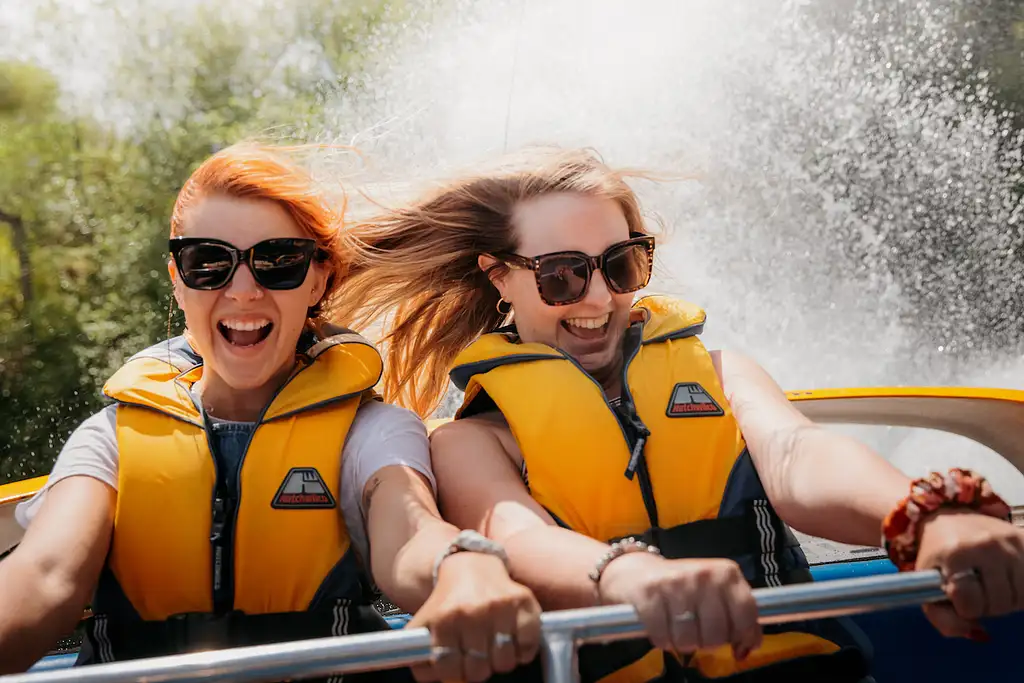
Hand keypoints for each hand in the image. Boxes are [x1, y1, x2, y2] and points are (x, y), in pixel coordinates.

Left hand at [406, 552, 540, 682]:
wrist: (472, 566)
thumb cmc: (449, 602)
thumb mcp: (425, 623)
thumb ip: (420, 655)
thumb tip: (430, 675)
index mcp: (444, 619)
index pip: (449, 668)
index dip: (453, 673)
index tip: (457, 664)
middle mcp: (472, 612)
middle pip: (479, 670)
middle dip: (477, 669)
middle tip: (476, 656)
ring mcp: (500, 607)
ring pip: (505, 662)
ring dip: (500, 661)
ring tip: (493, 647)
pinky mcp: (523, 602)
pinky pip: (528, 648)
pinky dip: (522, 652)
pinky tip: (512, 641)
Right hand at [598, 552, 761, 659]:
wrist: (637, 572)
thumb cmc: (684, 589)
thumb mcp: (716, 595)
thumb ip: (739, 619)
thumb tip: (746, 649)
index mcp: (726, 573)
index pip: (747, 613)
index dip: (741, 635)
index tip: (732, 640)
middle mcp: (703, 574)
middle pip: (716, 635)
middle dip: (706, 642)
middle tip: (696, 630)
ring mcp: (675, 582)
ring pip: (689, 640)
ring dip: (681, 643)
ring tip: (676, 628)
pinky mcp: (649, 593)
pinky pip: (662, 637)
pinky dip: (661, 640)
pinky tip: (659, 626)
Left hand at [916, 508, 1023, 638]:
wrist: (948, 516)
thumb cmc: (938, 555)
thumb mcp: (926, 584)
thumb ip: (943, 618)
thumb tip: (976, 633)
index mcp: (956, 554)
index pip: (972, 603)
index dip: (965, 608)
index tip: (959, 597)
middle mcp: (986, 545)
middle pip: (1000, 603)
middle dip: (987, 605)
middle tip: (976, 590)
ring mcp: (1010, 542)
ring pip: (1020, 596)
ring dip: (1006, 598)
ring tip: (989, 584)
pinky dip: (1020, 588)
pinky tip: (1005, 579)